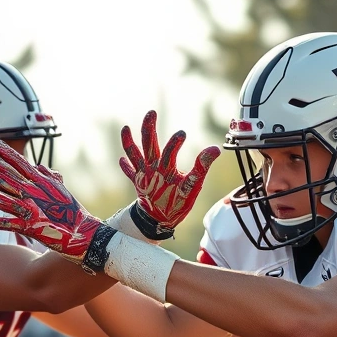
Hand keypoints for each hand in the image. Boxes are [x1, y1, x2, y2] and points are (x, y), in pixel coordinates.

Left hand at [0, 137, 115, 271]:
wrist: (83, 234)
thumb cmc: (73, 213)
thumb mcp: (62, 190)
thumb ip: (50, 177)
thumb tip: (41, 167)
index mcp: (41, 182)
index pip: (19, 163)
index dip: (4, 152)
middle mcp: (34, 192)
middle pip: (5, 176)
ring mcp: (31, 209)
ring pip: (2, 198)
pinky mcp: (31, 227)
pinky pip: (10, 223)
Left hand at [119, 110, 219, 239]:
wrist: (158, 223)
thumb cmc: (177, 204)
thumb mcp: (193, 187)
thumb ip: (202, 167)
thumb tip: (214, 149)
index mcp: (165, 170)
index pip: (170, 150)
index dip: (175, 141)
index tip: (182, 134)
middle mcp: (151, 170)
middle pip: (147, 144)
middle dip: (148, 128)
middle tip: (151, 113)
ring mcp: (143, 175)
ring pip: (133, 155)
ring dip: (128, 141)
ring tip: (125, 128)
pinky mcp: (138, 183)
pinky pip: (130, 172)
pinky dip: (126, 166)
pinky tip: (122, 159)